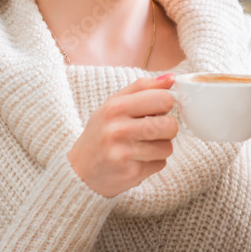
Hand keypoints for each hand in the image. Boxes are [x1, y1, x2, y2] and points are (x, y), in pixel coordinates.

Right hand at [68, 74, 178, 197]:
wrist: (78, 172)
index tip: (158, 109)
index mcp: (115, 108)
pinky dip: (153, 163)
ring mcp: (123, 153)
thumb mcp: (114, 104)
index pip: (163, 99)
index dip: (166, 104)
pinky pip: (161, 164)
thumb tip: (172, 78)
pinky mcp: (131, 173)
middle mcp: (117, 130)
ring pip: (168, 147)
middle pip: (170, 125)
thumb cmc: (101, 133)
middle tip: (152, 130)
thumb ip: (142, 88)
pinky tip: (136, 160)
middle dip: (167, 128)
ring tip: (142, 147)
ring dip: (160, 148)